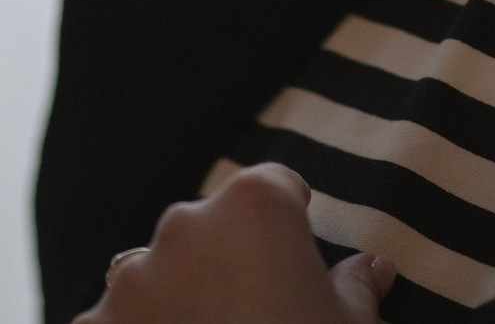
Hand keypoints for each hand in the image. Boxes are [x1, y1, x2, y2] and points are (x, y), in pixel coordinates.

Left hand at [77, 164, 396, 323]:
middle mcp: (187, 223)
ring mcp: (132, 279)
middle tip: (255, 311)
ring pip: (157, 271)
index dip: (290, 219)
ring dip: (177, 296)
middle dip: (227, 259)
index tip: (296, 256)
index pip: (275, 185)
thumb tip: (373, 269)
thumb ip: (356, 287)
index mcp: (257, 205)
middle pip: (210, 225)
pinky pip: (118, 320)